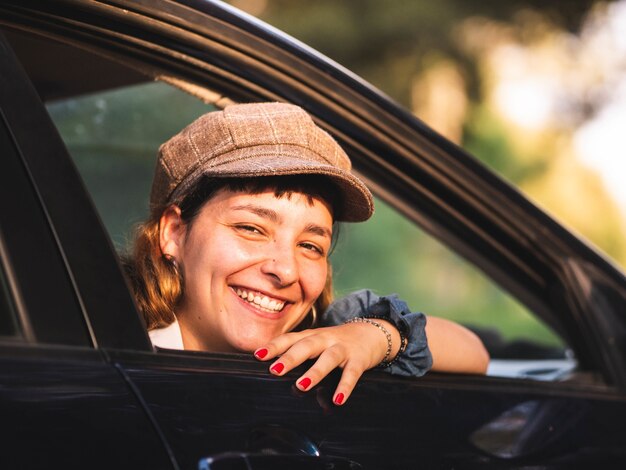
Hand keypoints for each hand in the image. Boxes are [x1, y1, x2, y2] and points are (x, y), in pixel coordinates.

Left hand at [253, 320, 399, 404]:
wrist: (372, 332)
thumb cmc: (337, 343)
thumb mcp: (318, 344)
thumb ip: (301, 359)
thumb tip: (280, 381)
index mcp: (312, 336)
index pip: (290, 339)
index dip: (274, 346)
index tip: (257, 355)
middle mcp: (325, 339)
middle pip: (306, 346)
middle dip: (290, 358)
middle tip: (274, 370)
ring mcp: (342, 349)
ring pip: (328, 358)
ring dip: (315, 371)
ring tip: (302, 385)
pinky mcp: (359, 360)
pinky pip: (352, 374)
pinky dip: (345, 386)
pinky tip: (338, 400)